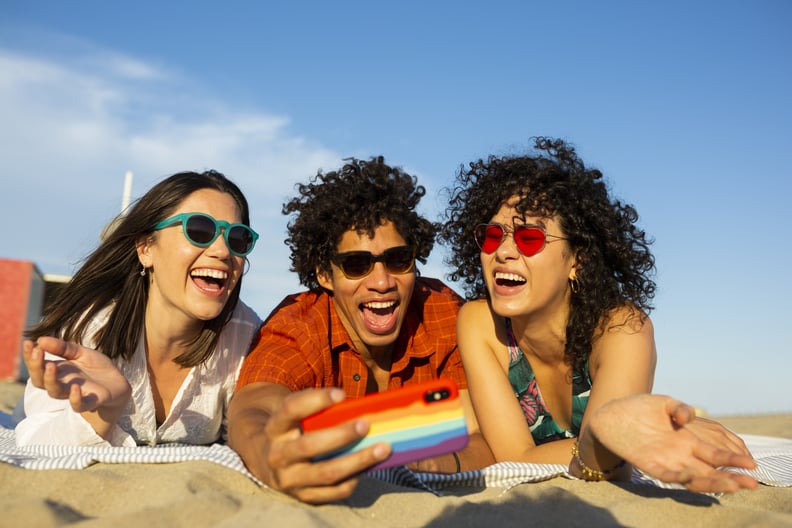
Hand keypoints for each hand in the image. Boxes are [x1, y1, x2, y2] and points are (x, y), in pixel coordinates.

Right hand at [23, 337, 130, 414]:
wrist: (118, 381)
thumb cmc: (95, 367)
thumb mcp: (81, 353)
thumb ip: (63, 347)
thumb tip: (41, 339)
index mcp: (58, 371)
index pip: (38, 366)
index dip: (30, 356)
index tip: (28, 343)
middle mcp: (62, 383)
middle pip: (40, 380)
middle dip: (36, 367)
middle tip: (38, 351)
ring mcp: (75, 393)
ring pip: (55, 392)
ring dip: (51, 380)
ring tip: (51, 366)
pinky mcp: (91, 401)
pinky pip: (79, 405)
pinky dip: (75, 399)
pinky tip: (75, 387)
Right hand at [228, 385, 391, 503]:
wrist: (266, 458)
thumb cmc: (293, 428)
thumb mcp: (295, 414)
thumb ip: (317, 407)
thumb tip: (362, 406)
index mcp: (275, 427)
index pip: (291, 410)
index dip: (315, 400)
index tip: (341, 394)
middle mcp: (277, 455)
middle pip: (309, 446)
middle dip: (341, 435)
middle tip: (366, 424)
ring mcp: (289, 479)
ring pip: (326, 473)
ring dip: (358, 460)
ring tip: (382, 448)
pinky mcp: (302, 496)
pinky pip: (332, 492)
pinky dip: (353, 480)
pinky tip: (367, 467)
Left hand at [587, 394, 757, 493]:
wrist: (610, 413)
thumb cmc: (640, 408)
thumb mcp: (664, 403)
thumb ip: (680, 409)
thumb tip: (690, 416)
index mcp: (690, 439)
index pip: (718, 453)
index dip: (734, 459)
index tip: (751, 463)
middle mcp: (681, 453)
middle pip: (710, 469)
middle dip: (731, 477)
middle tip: (751, 482)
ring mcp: (665, 460)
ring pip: (693, 476)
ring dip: (710, 481)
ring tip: (730, 484)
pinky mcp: (647, 463)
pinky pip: (666, 474)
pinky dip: (678, 476)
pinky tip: (690, 475)